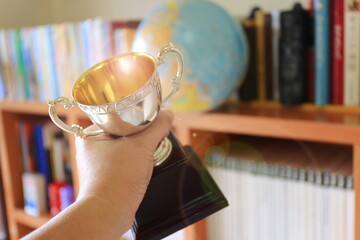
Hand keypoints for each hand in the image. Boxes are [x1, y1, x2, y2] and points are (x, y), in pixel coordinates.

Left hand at [75, 109, 173, 224]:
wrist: (110, 212)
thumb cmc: (117, 178)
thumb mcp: (142, 146)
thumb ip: (157, 127)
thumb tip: (168, 114)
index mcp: (92, 134)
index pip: (120, 116)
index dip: (139, 118)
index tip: (153, 122)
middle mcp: (93, 148)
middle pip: (125, 132)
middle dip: (142, 136)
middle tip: (153, 139)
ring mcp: (99, 163)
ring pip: (127, 148)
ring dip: (141, 150)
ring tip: (147, 155)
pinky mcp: (108, 176)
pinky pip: (126, 162)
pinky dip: (137, 162)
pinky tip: (143, 167)